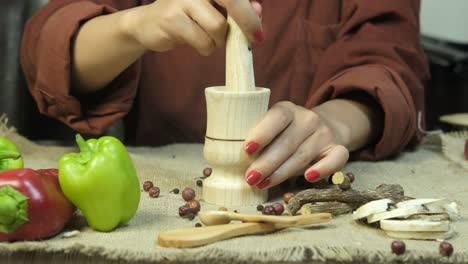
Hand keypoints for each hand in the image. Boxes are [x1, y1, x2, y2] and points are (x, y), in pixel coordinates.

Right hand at [123, 0, 263, 55]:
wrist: (148, 24)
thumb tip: (258, 11)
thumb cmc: (188, 15)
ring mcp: (182, 0)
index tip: (260, 29)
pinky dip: (207, 48)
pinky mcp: (171, 19)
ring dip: (220, 40)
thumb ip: (236, 8)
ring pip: (218, 27)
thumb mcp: (214, 8)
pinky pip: (203, 42)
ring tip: (209, 39)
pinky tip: (197, 43)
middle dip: (247, 22)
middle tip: (256, 39)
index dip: (251, 11)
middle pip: (232, 1)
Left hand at [243, 101, 349, 188]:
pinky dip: (323, 169)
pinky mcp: (338, 149)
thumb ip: (259, 138)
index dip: (262, 133)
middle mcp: (308, 119)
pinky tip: (308, 178)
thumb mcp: (272, 127)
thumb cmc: (286, 132)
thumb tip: (231, 161)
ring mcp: (324, 134)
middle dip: (266, 163)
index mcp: (288, 110)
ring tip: (263, 184)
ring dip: (282, 173)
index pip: (277, 117)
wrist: (324, 127)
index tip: (247, 150)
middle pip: (287, 142)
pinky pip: (336, 159)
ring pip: (303, 155)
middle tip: (250, 178)